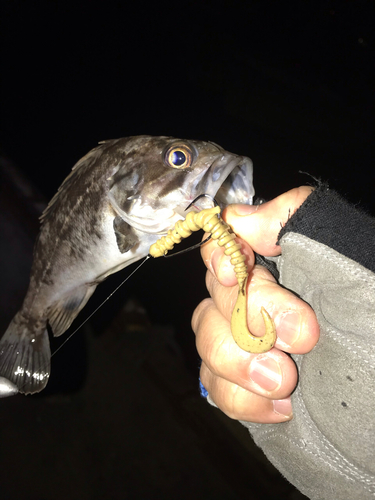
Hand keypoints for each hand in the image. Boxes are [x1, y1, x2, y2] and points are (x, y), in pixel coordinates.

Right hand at [191, 187, 319, 422]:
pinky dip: (241, 399)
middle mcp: (258, 302)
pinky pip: (218, 390)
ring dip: (237, 363)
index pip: (224, 248)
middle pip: (213, 298)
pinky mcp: (250, 390)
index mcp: (278, 263)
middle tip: (301, 338)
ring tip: (283, 382)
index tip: (233, 274)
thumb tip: (239, 218)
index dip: (218, 257)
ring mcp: (251, 347)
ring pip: (209, 344)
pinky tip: (282, 407)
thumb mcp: (350, 248)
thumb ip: (294, 220)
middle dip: (246, 318)